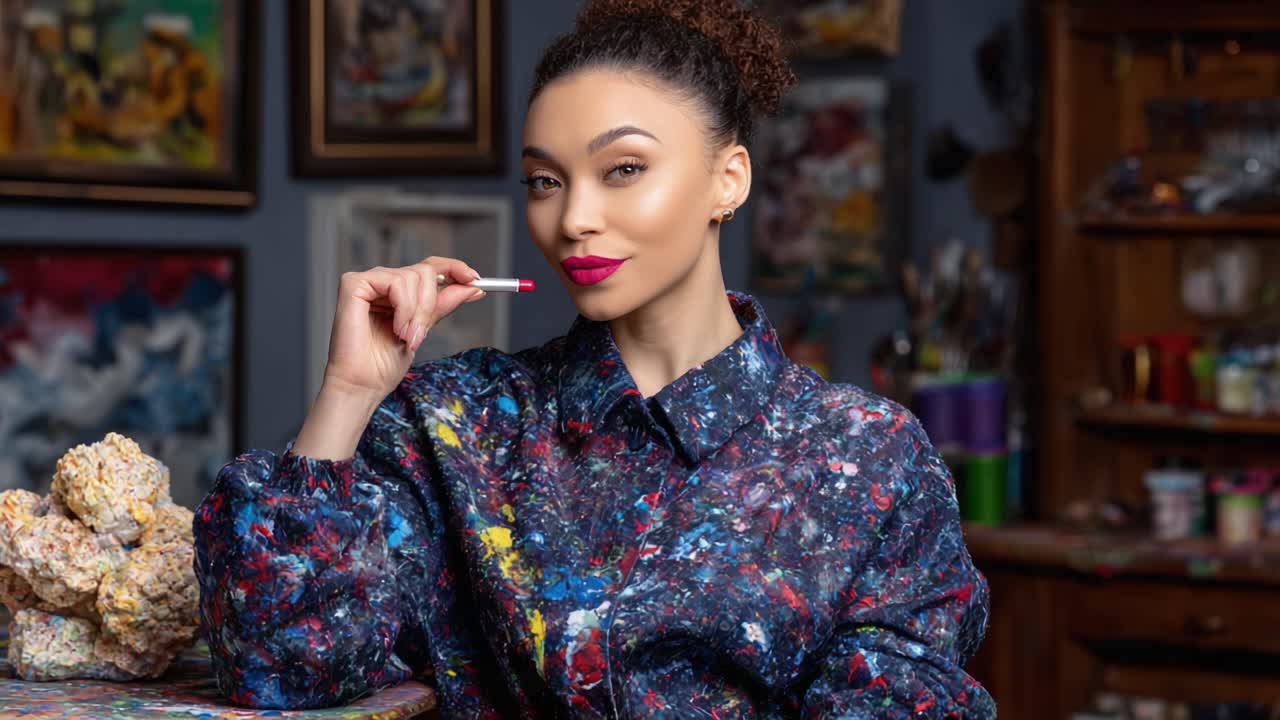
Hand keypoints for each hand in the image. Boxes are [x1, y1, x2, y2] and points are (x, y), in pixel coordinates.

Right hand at [321, 257, 485, 401]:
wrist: (362, 385)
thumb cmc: (383, 365)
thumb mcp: (423, 329)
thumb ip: (442, 305)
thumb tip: (472, 287)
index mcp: (397, 292)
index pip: (429, 266)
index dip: (454, 268)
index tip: (475, 279)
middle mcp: (382, 282)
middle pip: (425, 271)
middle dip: (431, 304)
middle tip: (421, 333)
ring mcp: (367, 281)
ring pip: (414, 276)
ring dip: (417, 312)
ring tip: (406, 336)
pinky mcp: (353, 283)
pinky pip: (396, 282)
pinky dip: (404, 308)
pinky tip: (395, 328)